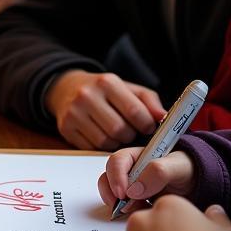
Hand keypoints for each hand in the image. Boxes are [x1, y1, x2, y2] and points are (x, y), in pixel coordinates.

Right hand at [44, 70, 164, 150]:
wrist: (66, 88)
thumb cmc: (104, 91)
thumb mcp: (127, 88)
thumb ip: (148, 101)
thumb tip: (164, 117)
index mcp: (107, 82)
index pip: (134, 111)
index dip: (146, 124)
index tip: (148, 127)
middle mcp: (87, 95)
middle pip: (120, 130)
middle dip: (130, 135)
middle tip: (130, 130)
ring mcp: (74, 112)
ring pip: (106, 142)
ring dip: (116, 142)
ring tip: (116, 133)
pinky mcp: (66, 128)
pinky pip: (91, 147)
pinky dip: (101, 146)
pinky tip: (102, 135)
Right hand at [97, 148, 194, 212]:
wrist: (198, 186)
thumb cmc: (189, 170)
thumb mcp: (178, 166)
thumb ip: (159, 171)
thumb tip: (134, 190)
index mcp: (138, 155)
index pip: (117, 161)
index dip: (116, 176)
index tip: (122, 193)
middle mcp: (131, 169)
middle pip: (109, 176)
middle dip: (111, 191)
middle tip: (121, 206)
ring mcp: (131, 185)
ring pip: (111, 191)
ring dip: (116, 202)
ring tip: (131, 211)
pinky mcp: (135, 200)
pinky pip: (121, 205)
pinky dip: (124, 211)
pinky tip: (138, 214)